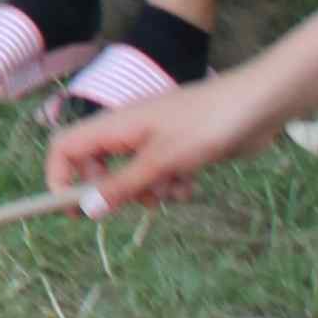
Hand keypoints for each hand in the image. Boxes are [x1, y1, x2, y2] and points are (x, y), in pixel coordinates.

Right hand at [44, 83, 228, 211]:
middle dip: (115, 192)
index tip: (72, 211)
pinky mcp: (177, 149)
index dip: (59, 178)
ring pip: (132, 177)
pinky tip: (192, 181)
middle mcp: (128, 131)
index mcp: (114, 125)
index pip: (64, 148)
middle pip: (97, 167)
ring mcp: (153, 139)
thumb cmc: (207, 125)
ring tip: (176, 188)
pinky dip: (172, 184)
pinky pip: (160, 176)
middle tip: (138, 204)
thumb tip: (85, 209)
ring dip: (150, 191)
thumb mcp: (161, 161)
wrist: (258, 105)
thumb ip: (122, 185)